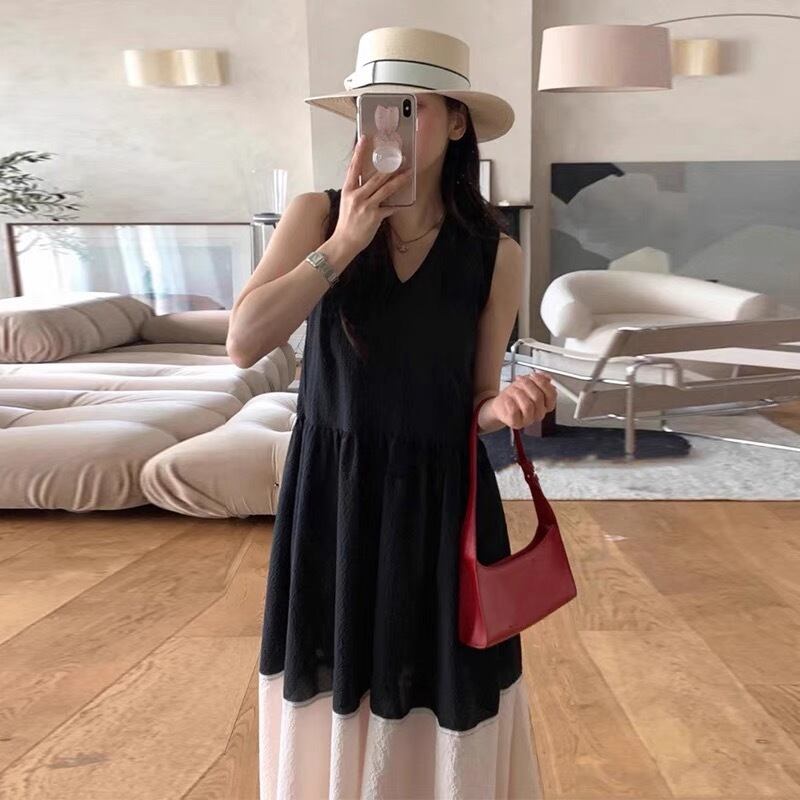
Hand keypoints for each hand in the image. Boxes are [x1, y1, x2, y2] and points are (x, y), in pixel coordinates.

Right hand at [333, 134, 411, 254]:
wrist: (344, 242)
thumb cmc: (346, 223)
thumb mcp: (347, 203)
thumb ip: (357, 191)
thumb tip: (370, 183)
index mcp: (348, 190)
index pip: (354, 167)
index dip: (359, 152)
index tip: (365, 139)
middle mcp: (357, 195)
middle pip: (376, 177)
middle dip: (391, 168)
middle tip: (401, 159)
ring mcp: (366, 206)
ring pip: (386, 189)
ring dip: (399, 181)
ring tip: (408, 174)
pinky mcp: (374, 216)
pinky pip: (389, 208)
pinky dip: (396, 206)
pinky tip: (403, 204)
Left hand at [492, 371, 556, 428]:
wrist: (501, 405)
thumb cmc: (514, 395)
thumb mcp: (528, 383)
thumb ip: (539, 379)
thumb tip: (546, 377)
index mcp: (545, 405)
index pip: (552, 395)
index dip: (543, 383)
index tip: (534, 375)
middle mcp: (538, 413)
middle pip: (538, 398)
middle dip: (528, 385)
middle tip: (521, 380)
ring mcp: (528, 419)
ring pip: (527, 405)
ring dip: (519, 392)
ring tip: (514, 389)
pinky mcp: (516, 422)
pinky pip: (514, 411)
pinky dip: (510, 401)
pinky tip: (508, 398)